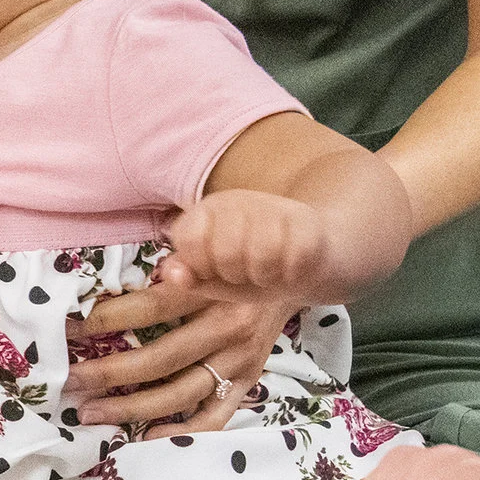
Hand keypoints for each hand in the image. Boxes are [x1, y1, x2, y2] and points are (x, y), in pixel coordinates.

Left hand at [61, 258, 291, 433]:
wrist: (294, 272)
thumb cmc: (233, 255)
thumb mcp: (206, 241)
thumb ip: (170, 255)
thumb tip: (108, 273)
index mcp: (212, 287)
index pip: (149, 308)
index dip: (104, 319)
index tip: (67, 329)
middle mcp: (229, 326)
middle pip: (160, 359)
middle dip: (108, 373)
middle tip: (68, 381)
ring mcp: (241, 360)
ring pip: (180, 394)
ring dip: (131, 408)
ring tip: (89, 412)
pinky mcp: (249, 381)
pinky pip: (214, 416)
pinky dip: (181, 431)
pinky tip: (144, 435)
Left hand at [165, 189, 331, 295]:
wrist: (306, 256)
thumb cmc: (250, 269)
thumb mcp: (212, 278)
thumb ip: (188, 277)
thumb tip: (173, 274)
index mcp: (206, 212)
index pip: (189, 237)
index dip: (199, 264)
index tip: (210, 270)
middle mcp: (235, 201)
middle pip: (225, 251)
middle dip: (233, 274)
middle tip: (243, 272)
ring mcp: (271, 205)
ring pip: (261, 253)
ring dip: (263, 275)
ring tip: (265, 271)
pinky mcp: (304, 218)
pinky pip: (295, 256)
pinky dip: (290, 273)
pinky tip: (289, 269)